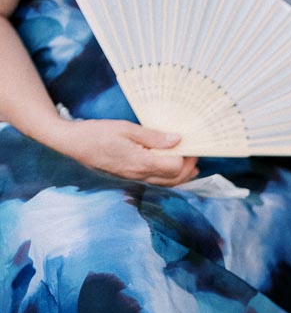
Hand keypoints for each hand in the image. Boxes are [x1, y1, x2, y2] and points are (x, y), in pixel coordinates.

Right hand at [51, 118, 197, 185]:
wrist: (73, 143)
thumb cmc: (97, 133)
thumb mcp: (126, 128)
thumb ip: (153, 136)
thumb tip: (177, 140)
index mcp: (140, 162)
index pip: (174, 166)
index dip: (186, 156)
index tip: (191, 144)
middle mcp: (140, 175)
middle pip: (174, 179)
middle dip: (189, 168)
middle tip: (195, 153)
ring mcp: (135, 178)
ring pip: (167, 184)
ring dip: (182, 176)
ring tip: (191, 163)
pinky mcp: (131, 178)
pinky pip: (157, 182)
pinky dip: (170, 177)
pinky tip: (173, 168)